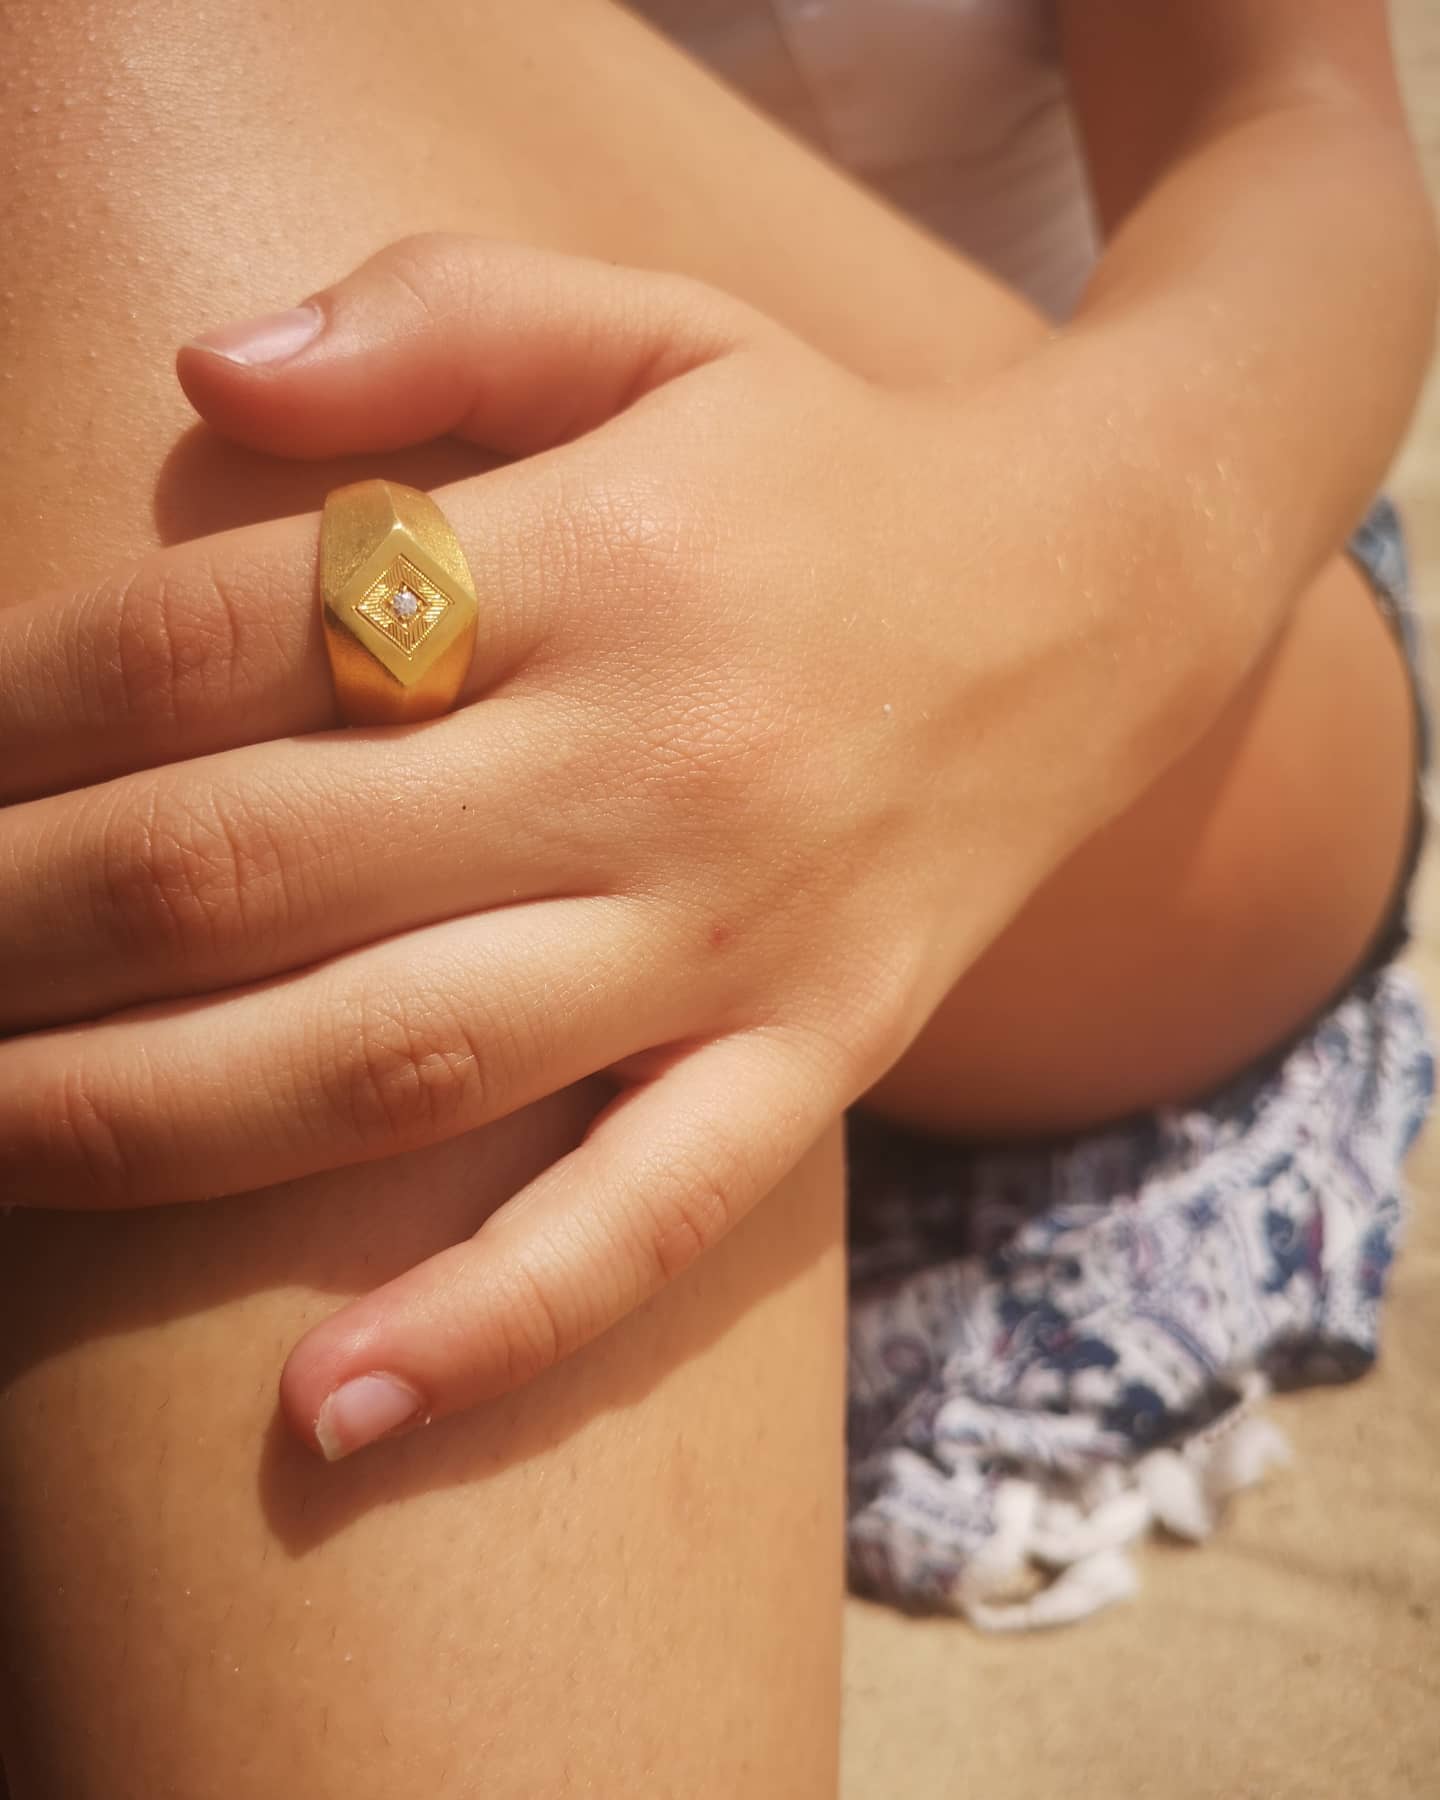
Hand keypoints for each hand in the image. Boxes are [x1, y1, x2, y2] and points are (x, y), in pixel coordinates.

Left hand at [0, 235, 1108, 1452]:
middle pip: (265, 868)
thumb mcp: (660, 326)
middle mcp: (659, 761)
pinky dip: (493, 1325)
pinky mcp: (815, 1057)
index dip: (23, 708)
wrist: (1092, 601)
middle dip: (22, 927)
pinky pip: (649, 1222)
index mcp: (602, 557)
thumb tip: (210, 367)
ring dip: (145, 1120)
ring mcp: (739, 937)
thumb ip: (440, 319)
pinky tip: (328, 1408)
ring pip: (402, 1063)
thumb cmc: (824, 468)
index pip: (231, 642)